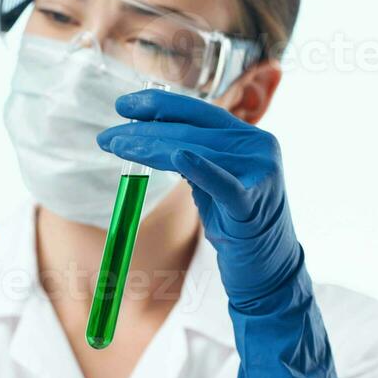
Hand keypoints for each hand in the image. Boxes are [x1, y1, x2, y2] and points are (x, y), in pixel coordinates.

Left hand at [98, 91, 337, 377]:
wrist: (270, 274)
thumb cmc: (239, 229)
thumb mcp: (215, 183)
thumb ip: (196, 156)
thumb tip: (154, 135)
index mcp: (249, 138)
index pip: (199, 111)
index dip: (160, 104)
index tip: (123, 103)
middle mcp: (259, 147)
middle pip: (193, 130)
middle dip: (145, 129)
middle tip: (107, 135)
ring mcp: (261, 172)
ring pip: (197, 150)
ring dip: (151, 145)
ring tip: (116, 146)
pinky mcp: (254, 203)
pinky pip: (222, 182)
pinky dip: (200, 168)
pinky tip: (177, 157)